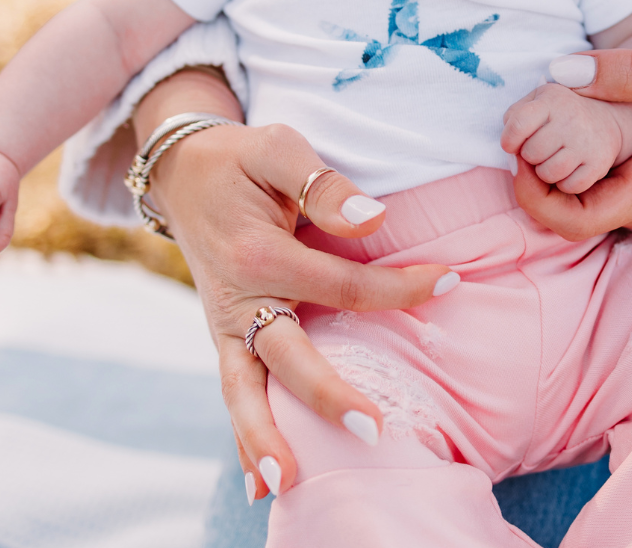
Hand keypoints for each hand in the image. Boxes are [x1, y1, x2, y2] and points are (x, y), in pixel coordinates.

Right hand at [135, 69, 455, 499]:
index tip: (451, 280)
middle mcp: (237, 297)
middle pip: (287, 356)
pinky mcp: (222, 333)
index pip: (343, 284)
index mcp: (258, 252)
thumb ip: (322, 184)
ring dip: (264, 436)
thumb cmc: (240, 158)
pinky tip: (261, 480)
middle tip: (376, 430)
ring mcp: (224, 322)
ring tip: (290, 483)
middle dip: (328, 396)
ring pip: (243, 389)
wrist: (180, 171)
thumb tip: (373, 220)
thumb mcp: (277, 147)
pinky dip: (244, 432)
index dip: (402, 287)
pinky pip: (233, 388)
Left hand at [501, 83, 626, 193]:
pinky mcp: (598, 163)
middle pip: (531, 153)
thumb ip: (514, 118)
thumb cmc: (558, 114)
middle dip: (529, 157)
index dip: (508, 140)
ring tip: (551, 161)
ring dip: (544, 173)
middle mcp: (571, 119)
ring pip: (548, 173)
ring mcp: (586, 142)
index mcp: (551, 101)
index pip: (518, 124)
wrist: (604, 122)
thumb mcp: (535, 102)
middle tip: (539, 151)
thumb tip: (509, 146)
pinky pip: (570, 186)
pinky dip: (564, 184)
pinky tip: (567, 170)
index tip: (511, 145)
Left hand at [513, 48, 631, 240]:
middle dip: (538, 180)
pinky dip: (578, 167)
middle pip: (571, 217)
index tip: (518, 151)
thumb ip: (625, 71)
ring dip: (556, 172)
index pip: (573, 221)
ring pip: (584, 206)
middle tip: (524, 133)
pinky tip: (573, 131)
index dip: (533, 193)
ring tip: (546, 126)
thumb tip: (559, 71)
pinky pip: (601, 192)